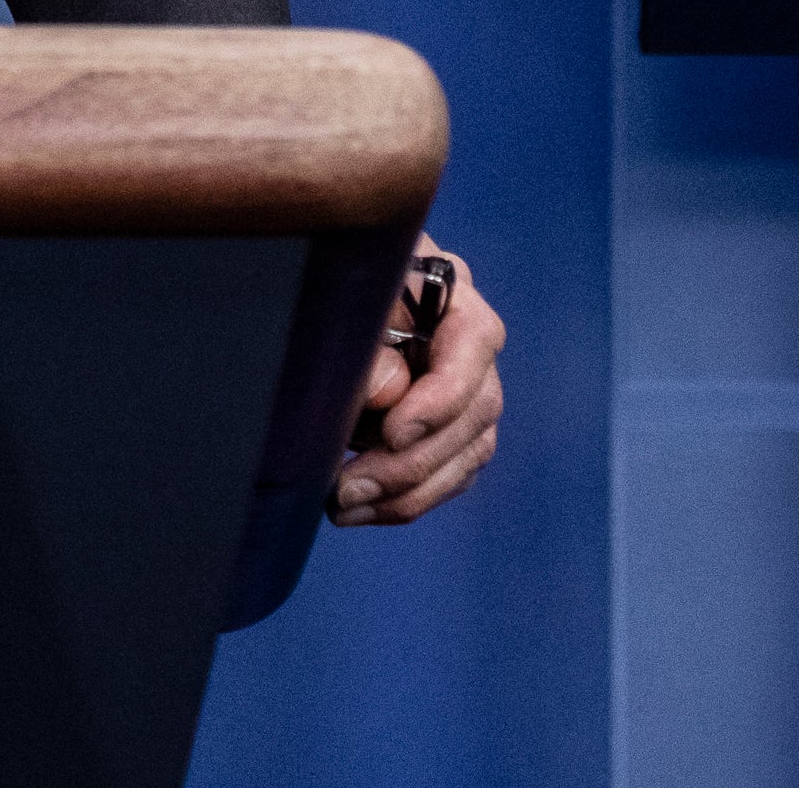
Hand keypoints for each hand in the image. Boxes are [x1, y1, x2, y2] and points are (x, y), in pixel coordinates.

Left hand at [333, 234, 501, 527]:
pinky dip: (406, 499)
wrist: (324, 300)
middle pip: (474, 412)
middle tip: (348, 488)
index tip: (392, 434)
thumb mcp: (339, 297)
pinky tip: (360, 510)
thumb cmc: (330, 287)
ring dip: (408, 493)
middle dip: (412, 461)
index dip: (441, 396)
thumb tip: (388, 392)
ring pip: (466, 454)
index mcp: (453, 296)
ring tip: (345, 508)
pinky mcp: (451, 431)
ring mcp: (468, 392)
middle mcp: (472, 347)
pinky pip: (447, 475)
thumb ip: (365, 338)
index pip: (475, 342)